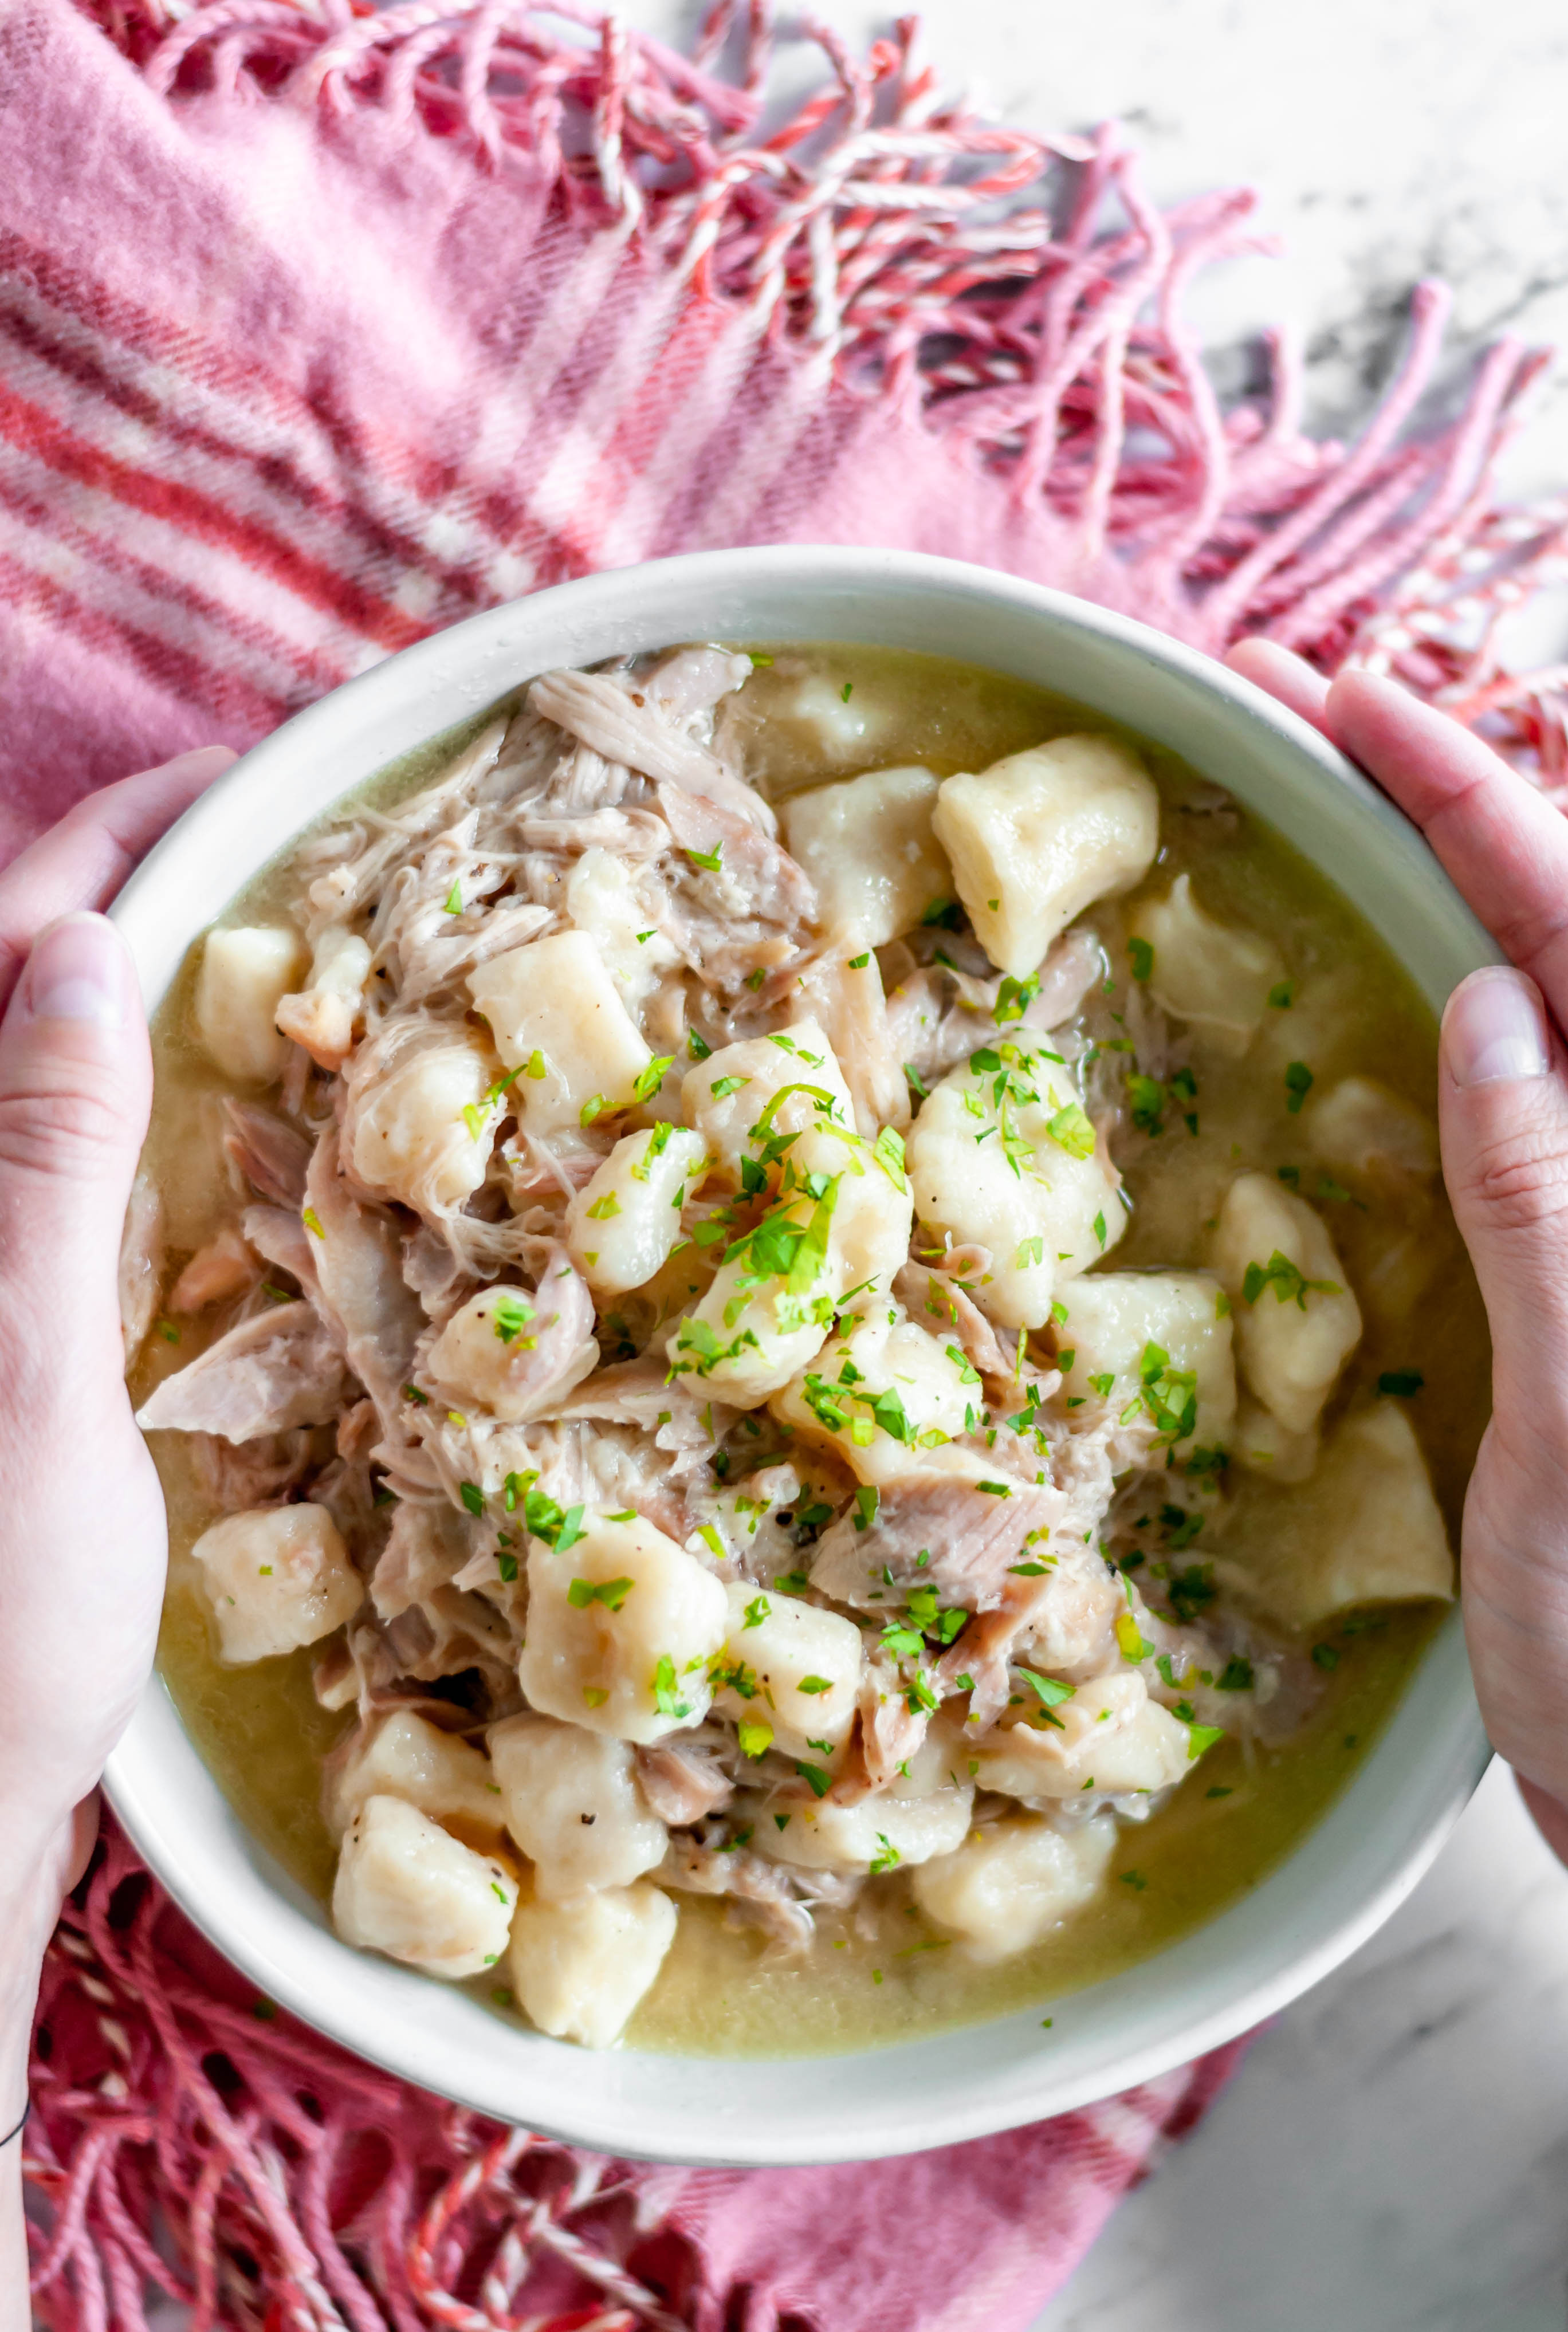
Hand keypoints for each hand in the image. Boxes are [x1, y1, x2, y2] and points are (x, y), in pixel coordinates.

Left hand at [0, 750, 231, 2101]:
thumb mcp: (22, 1369)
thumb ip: (41, 1157)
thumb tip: (76, 946)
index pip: (4, 951)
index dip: (116, 841)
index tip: (242, 771)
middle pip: (34, 994)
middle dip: (154, 894)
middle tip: (299, 835)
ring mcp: (0, 1268)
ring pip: (74, 1081)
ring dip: (173, 993)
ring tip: (301, 932)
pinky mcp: (36, 1332)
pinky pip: (105, 1177)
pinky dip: (180, 1112)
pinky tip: (260, 1103)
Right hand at [1228, 640, 1567, 1861]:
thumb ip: (1553, 1204)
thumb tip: (1487, 999)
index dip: (1475, 802)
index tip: (1347, 700)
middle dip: (1460, 817)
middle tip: (1327, 721)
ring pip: (1542, 1030)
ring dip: (1453, 911)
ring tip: (1349, 818)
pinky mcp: (1564, 1309)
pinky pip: (1504, 1139)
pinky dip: (1437, 1052)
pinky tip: (1382, 1017)